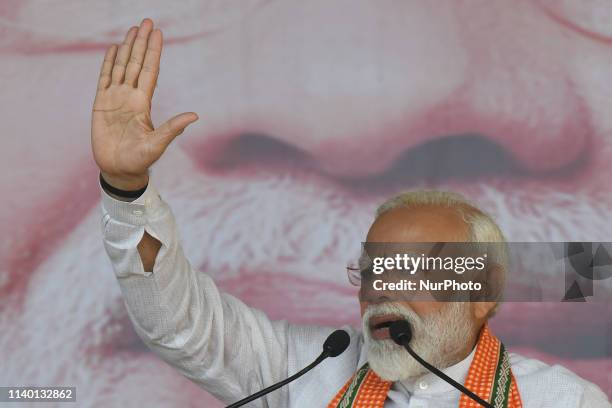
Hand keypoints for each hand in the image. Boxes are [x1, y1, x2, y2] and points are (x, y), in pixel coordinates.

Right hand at [91, 18, 197, 189]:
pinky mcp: (100, 104)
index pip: (150, 71)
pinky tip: (113, 49)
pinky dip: (108, 63)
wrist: (119, 170)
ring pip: (121, 67)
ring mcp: (115, 99)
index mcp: (144, 103)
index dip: (154, 52)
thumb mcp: (158, 144)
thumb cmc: (140, 160)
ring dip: (127, 48)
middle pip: (136, 63)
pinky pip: (104, 79)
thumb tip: (195, 116)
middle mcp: (131, 96)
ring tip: (132, 30)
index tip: (158, 34)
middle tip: (147, 21)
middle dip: (142, 43)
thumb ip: (173, 128)